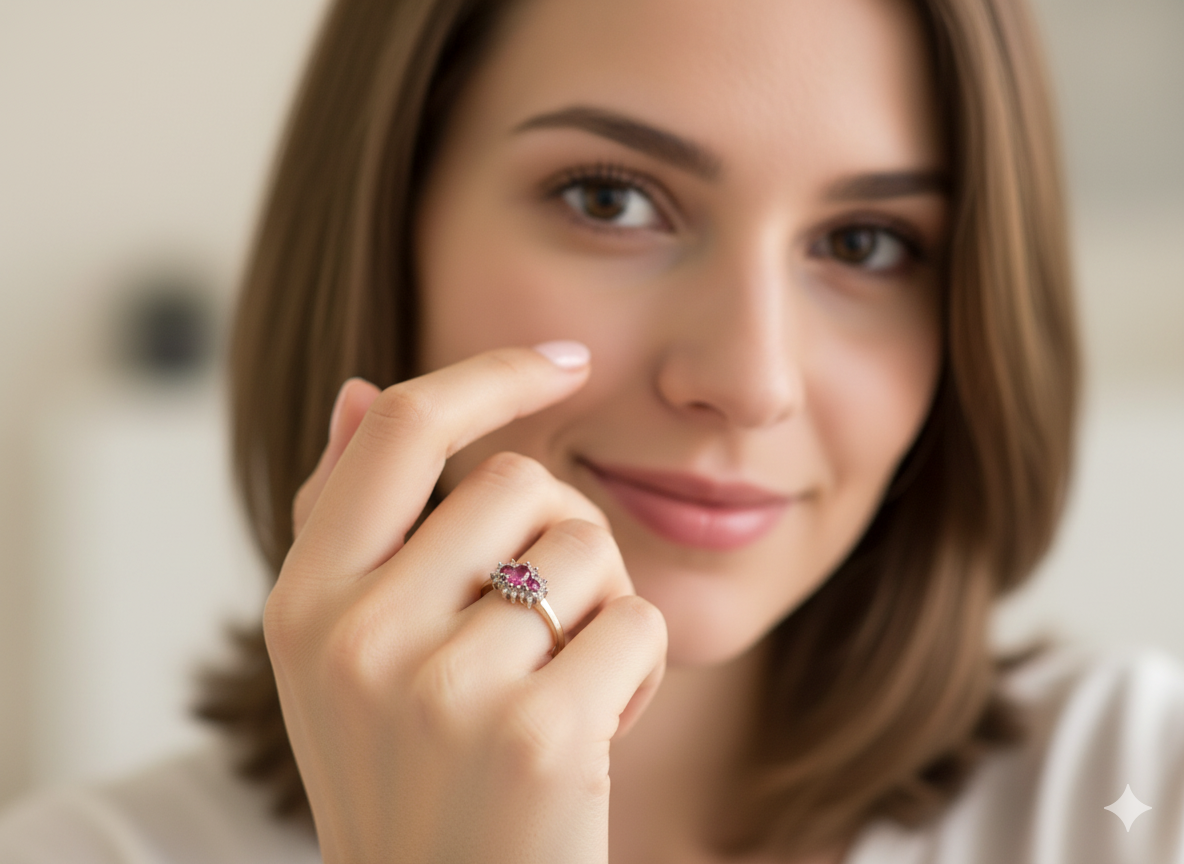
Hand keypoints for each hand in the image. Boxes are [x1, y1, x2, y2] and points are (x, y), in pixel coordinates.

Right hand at [265, 345, 668, 863]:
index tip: (565, 360)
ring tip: (554, 686)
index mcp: (304, 600)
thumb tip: (362, 390)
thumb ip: (347, 518)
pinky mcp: (538, 737)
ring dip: (599, 608)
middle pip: (521, 483)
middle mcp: (358, 636)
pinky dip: (638, 669)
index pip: (404, 428)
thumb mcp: (342, 651)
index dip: (491, 373)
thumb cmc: (408, 773)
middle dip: (558, 537)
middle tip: (539, 624)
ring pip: (589, 548)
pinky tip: (594, 730)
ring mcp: (444, 689)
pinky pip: (638, 623)